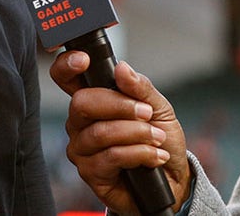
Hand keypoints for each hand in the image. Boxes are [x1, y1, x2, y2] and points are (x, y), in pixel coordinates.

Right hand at [50, 51, 191, 214]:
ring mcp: (82, 147)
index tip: (83, 60)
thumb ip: (140, 87)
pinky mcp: (89, 172)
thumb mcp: (159, 108)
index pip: (67, 78)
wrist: (172, 178)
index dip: (66, 65)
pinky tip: (154, 156)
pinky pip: (110, 156)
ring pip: (100, 132)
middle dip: (119, 105)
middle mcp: (80, 122)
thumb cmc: (160, 139)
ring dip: (136, 133)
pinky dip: (139, 153)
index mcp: (94, 99)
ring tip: (157, 138)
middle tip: (147, 113)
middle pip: (82, 103)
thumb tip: (122, 68)